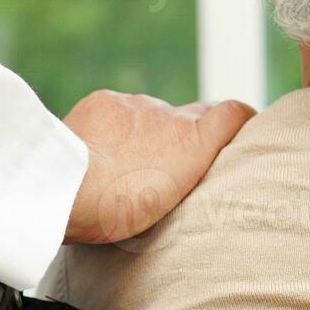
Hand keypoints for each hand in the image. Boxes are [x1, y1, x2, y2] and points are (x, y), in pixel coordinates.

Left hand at [61, 91, 256, 244]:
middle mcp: (169, 115)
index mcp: (192, 141)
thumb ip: (187, 173)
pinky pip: (118, 111)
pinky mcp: (106, 101)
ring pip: (149, 116)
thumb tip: (187, 164)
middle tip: (170, 162)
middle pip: (189, 115)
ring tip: (124, 165)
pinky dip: (115, 128)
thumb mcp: (170, 203)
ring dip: (144, 134)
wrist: (66, 187)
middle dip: (186, 133)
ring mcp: (136, 105)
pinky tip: (99, 151)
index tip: (242, 124)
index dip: (239, 118)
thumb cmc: (116, 209)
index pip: (232, 112)